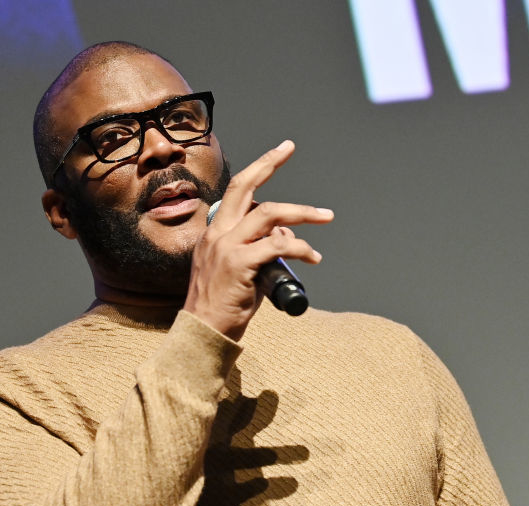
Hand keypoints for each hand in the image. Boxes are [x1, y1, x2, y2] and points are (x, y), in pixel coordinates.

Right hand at [183, 140, 333, 340]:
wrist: (203, 334)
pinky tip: (313, 258)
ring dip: (302, 212)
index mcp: (213, 233)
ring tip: (325, 217)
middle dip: (268, 163)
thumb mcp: (237, 272)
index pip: (236, 191)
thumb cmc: (222, 307)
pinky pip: (279, 245)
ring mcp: (226, 248)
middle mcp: (217, 234)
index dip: (258, 169)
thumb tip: (286, 237)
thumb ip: (259, 250)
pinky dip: (301, 248)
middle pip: (245, 187)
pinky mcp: (239, 264)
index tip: (278, 153)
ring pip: (269, 214)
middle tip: (288, 148)